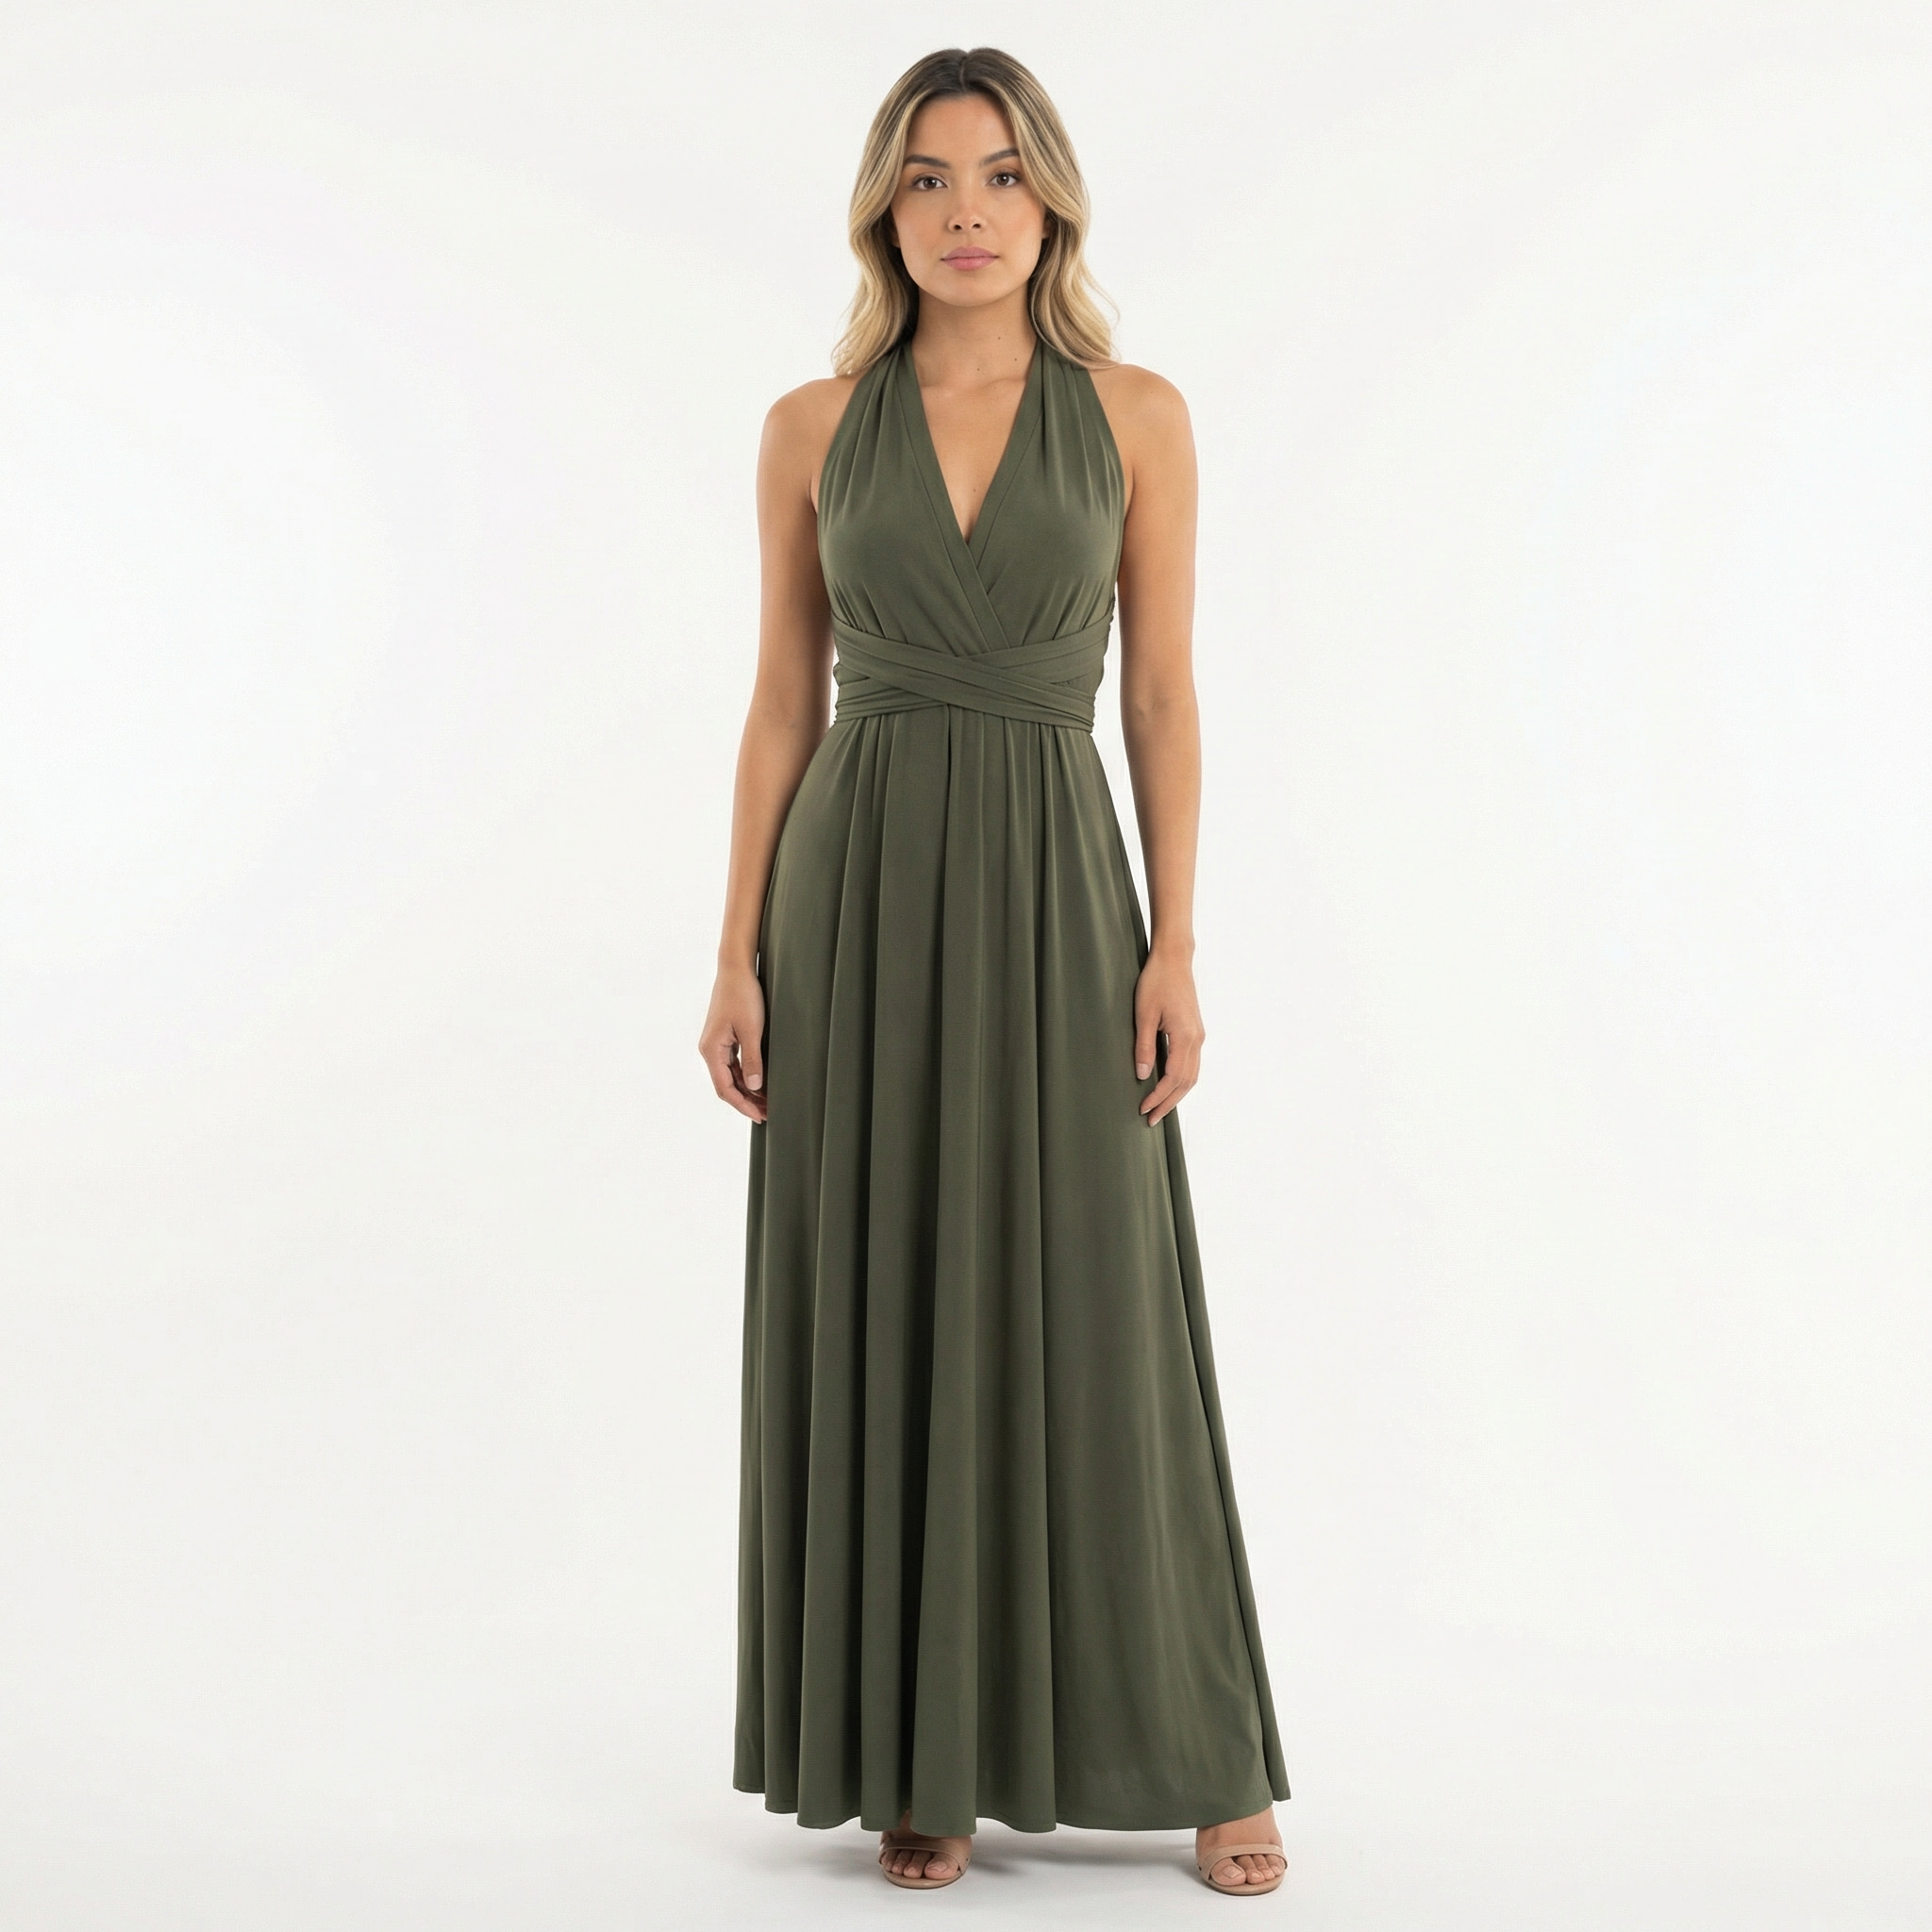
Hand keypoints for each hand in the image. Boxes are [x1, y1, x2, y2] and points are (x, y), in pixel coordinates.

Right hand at [699, 964, 767, 1123]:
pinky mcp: (724, 1037)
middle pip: (726, 1085)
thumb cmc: (743, 996)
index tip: (759, 1115)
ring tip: (767, 1101)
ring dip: (747, 1089)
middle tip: (767, 1113)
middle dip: (746, 1100)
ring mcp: (716, 1044)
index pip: (725, 1088)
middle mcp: (710, 1049)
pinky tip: (760, 1081)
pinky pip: (733, 1064)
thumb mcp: (751, 1030)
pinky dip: (746, 1075)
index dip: (742, 1105)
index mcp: (712, 1050)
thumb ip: (752, 1060)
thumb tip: (754, 1087)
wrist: (736, 969)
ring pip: (730, 1075)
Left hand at [1133, 948, 1203, 1125]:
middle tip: (1151, 1119)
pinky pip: (1192, 1064)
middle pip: (1187, 1082)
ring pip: (1192, 1075)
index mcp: (1185, 1036)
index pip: (1174, 1078)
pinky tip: (1169, 1085)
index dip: (1158, 1097)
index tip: (1143, 1109)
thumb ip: (1144, 1046)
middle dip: (1168, 1103)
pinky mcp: (1195, 1031)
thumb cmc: (1156, 982)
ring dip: (1176, 1094)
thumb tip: (1143, 1075)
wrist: (1174, 959)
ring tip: (1159, 1107)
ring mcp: (1198, 1035)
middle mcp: (1196, 1039)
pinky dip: (1182, 1080)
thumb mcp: (1144, 1014)